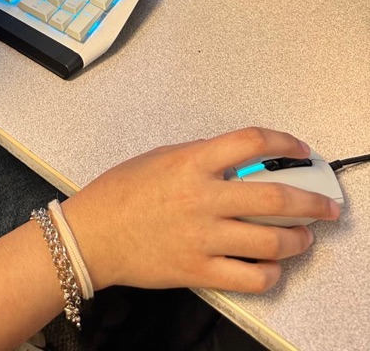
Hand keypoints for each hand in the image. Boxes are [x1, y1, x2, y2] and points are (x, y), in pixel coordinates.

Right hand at [63, 127, 341, 294]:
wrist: (93, 234)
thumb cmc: (121, 192)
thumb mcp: (161, 158)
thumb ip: (201, 159)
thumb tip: (238, 165)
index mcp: (191, 162)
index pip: (251, 143)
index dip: (284, 142)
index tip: (299, 150)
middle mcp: (202, 198)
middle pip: (274, 198)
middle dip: (312, 202)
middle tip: (327, 205)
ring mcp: (203, 237)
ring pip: (271, 242)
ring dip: (297, 240)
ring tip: (303, 238)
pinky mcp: (199, 270)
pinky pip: (251, 278)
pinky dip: (270, 274)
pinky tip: (271, 267)